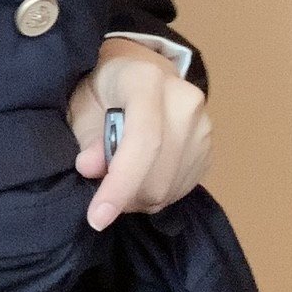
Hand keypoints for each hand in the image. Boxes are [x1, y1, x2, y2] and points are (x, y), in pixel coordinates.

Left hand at [67, 38, 211, 230]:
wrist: (138, 73)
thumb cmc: (102, 90)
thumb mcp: (82, 106)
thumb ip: (87, 137)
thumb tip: (91, 168)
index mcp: (147, 79)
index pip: (143, 139)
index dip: (120, 184)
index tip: (97, 218)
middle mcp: (184, 99)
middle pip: (158, 173)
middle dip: (125, 197)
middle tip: (101, 195)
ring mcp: (203, 124)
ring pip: (170, 187)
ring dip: (139, 200)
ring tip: (120, 183)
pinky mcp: (209, 147)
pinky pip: (183, 190)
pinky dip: (156, 197)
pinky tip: (140, 179)